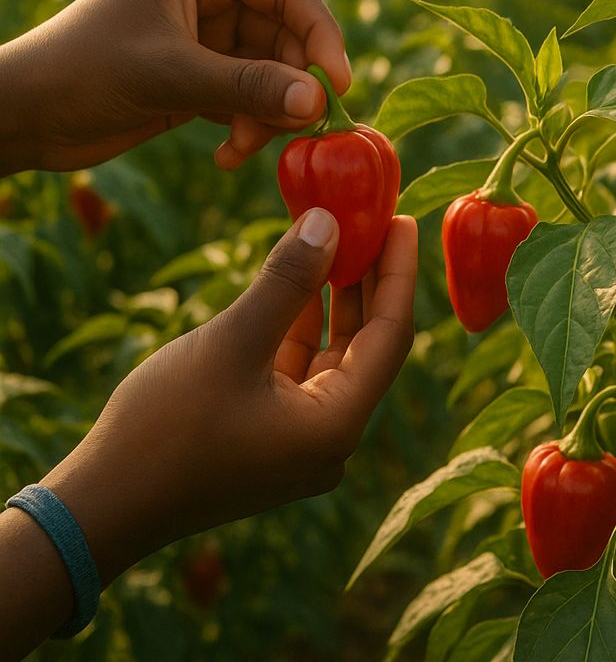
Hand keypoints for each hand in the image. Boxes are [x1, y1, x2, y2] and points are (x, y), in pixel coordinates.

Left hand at [0, 0, 349, 174]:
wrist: (23, 115)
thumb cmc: (82, 71)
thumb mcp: (168, 75)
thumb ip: (247, 86)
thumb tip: (318, 101)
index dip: (321, 35)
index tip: (337, 85)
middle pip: (290, 37)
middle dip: (293, 86)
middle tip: (300, 128)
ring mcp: (210, 39)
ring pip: (276, 74)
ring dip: (270, 115)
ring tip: (243, 146)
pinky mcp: (203, 79)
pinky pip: (253, 100)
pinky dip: (249, 129)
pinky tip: (225, 155)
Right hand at [40, 207, 416, 585]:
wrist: (98, 508)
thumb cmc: (164, 427)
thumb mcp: (232, 341)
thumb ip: (287, 281)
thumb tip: (329, 221)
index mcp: (338, 425)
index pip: (392, 336)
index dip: (400, 273)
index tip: (404, 220)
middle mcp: (332, 439)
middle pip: (369, 346)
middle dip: (369, 282)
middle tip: (374, 220)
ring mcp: (301, 443)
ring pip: (333, 356)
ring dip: (333, 301)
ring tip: (338, 238)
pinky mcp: (270, 439)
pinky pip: (300, 373)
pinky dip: (300, 328)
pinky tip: (298, 282)